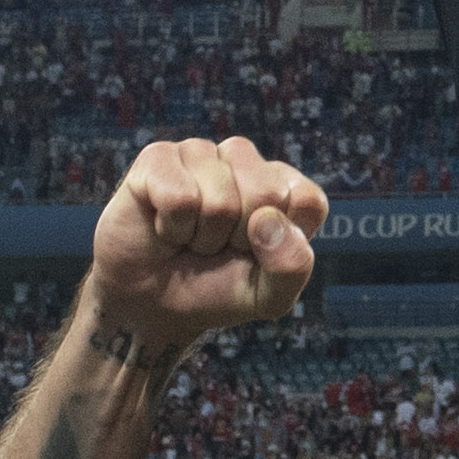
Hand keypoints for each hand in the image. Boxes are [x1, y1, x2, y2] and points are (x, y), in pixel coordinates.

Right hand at [86, 137, 328, 353]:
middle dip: (239, 239)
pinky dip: (172, 228)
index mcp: (282, 185)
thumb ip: (291, 266)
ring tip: (190, 237)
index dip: (280, 242)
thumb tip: (269, 221)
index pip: (307, 201)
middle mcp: (244, 161)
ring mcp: (201, 153)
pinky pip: (179, 197)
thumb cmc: (214, 289)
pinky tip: (165, 227)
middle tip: (217, 247)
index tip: (255, 253)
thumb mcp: (268, 296)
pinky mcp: (158, 157)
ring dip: (203, 237)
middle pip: (266, 194)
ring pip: (221, 201)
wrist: (151, 304)